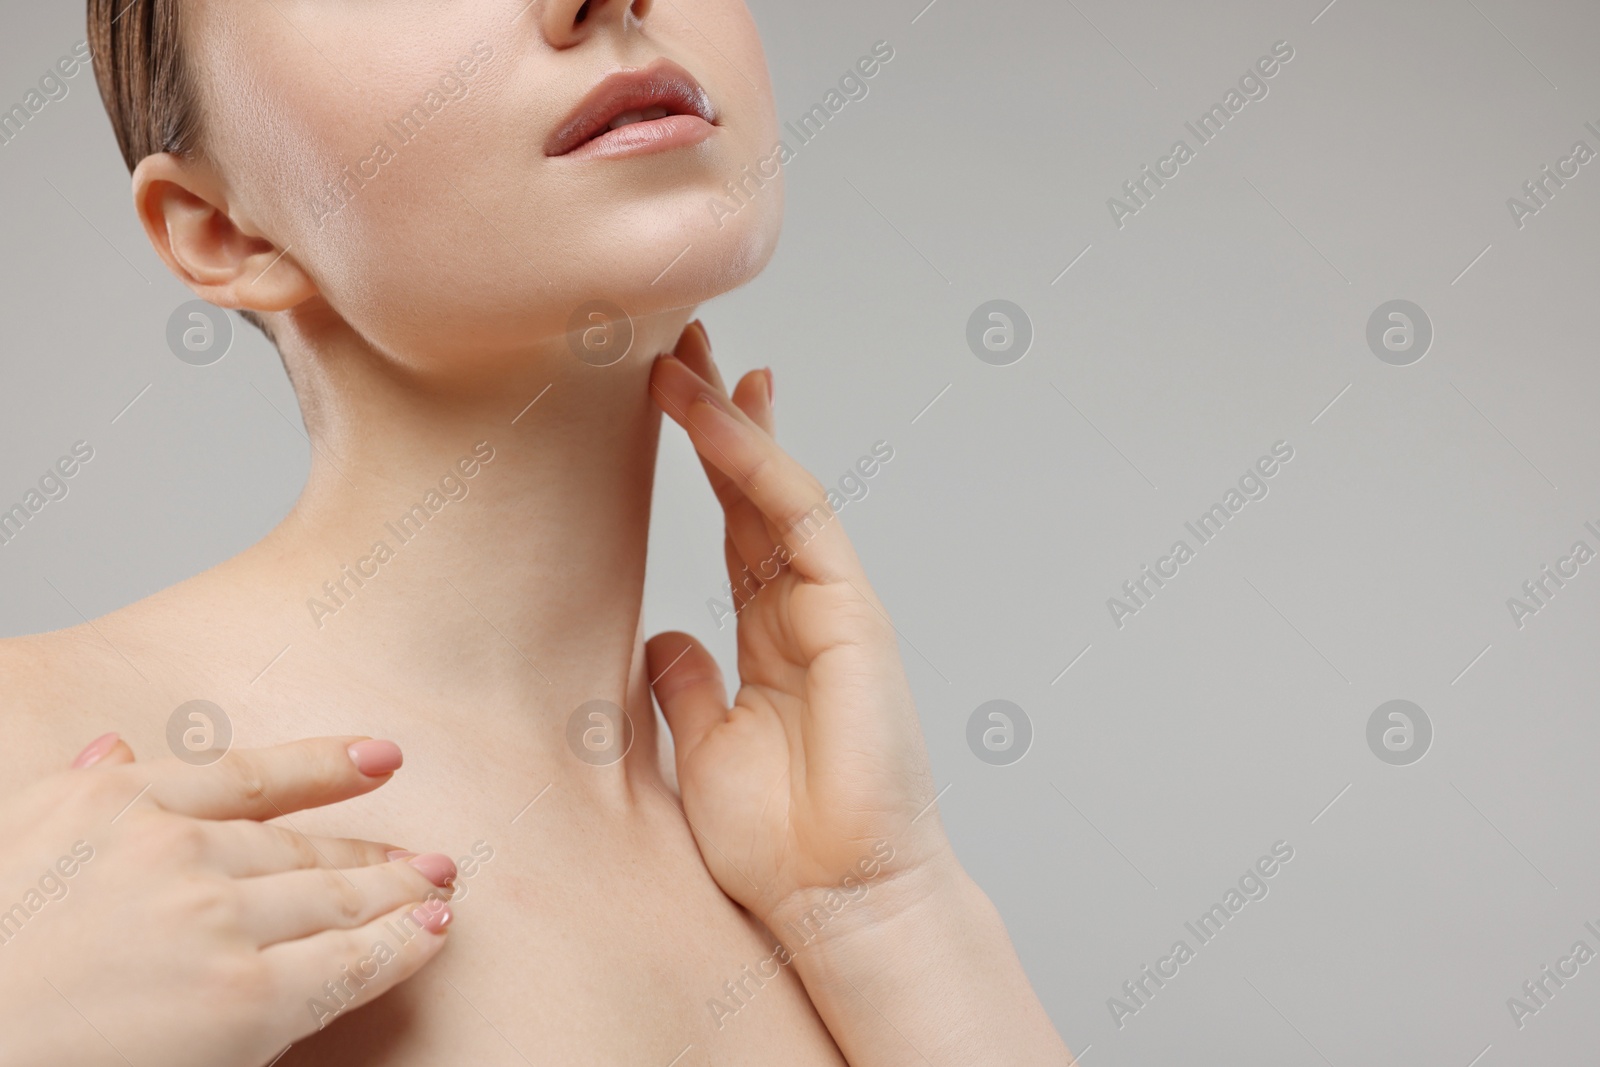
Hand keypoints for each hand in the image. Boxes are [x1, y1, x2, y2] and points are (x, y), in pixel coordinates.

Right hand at [0, 734, 455, 1066]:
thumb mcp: (9, 843)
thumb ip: (73, 794)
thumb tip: (110, 745)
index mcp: (117, 806)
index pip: (248, 778)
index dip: (325, 766)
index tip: (381, 757)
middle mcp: (176, 852)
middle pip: (300, 848)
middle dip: (369, 853)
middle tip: (424, 855)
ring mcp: (215, 921)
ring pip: (333, 898)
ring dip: (397, 891)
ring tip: (439, 885)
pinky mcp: (243, 999)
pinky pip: (346, 963)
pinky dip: (401, 944)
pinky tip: (432, 931)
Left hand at [645, 321, 951, 930]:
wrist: (842, 897)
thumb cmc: (783, 842)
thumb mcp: (706, 747)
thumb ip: (688, 686)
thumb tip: (662, 640)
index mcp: (772, 636)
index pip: (736, 525)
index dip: (706, 459)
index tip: (667, 397)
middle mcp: (805, 608)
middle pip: (756, 489)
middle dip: (718, 414)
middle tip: (676, 344)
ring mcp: (834, 604)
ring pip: (778, 486)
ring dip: (730, 417)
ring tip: (681, 355)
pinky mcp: (854, 612)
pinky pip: (799, 518)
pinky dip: (757, 460)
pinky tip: (716, 415)